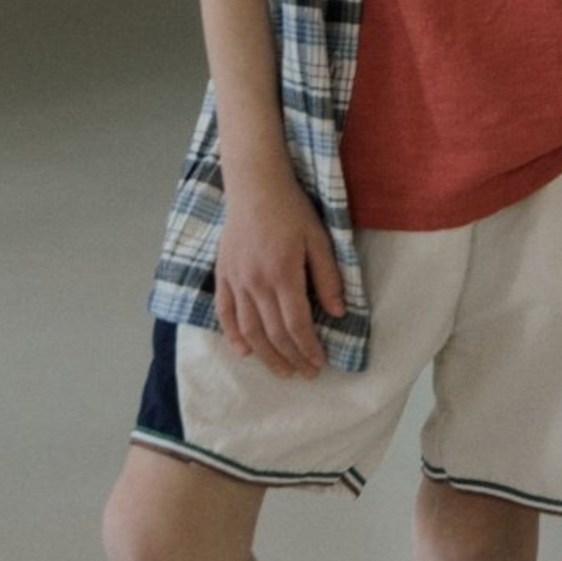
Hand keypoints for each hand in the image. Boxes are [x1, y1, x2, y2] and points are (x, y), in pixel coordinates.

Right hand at [214, 168, 345, 378]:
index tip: (320, 362)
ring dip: (265, 355)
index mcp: (283, 273)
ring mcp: (236, 280)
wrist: (255, 186)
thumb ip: (328, 277)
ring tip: (282, 371)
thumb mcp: (319, 239)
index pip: (296, 324)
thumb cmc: (292, 209)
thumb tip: (339, 312)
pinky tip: (244, 351)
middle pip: (273, 333)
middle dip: (291, 358)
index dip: (309, 347)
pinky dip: (233, 335)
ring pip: (249, 329)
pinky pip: (225, 312)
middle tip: (305, 374)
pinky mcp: (223, 274)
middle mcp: (256, 282)